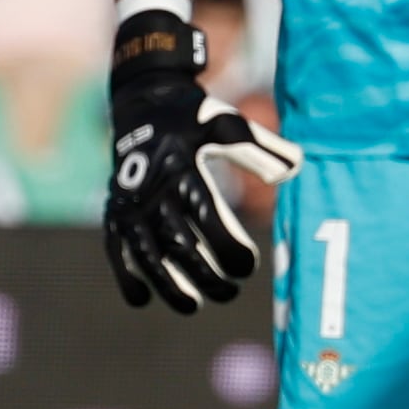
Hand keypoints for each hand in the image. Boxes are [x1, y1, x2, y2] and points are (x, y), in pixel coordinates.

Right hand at [103, 5, 300, 312]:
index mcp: (185, 172)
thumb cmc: (194, 119)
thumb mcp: (229, 125)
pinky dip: (126, 277)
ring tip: (193, 305)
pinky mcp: (115, 212)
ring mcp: (131, 205)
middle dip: (207, 277)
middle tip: (229, 292)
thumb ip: (261, 149)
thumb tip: (293, 170)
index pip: (210, 222)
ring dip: (170, 286)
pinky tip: (143, 300)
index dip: (231, 251)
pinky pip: (116, 251)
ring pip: (149, 257)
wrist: (143, 103)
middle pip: (182, 248)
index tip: (248, 266)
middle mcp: (155, 192)